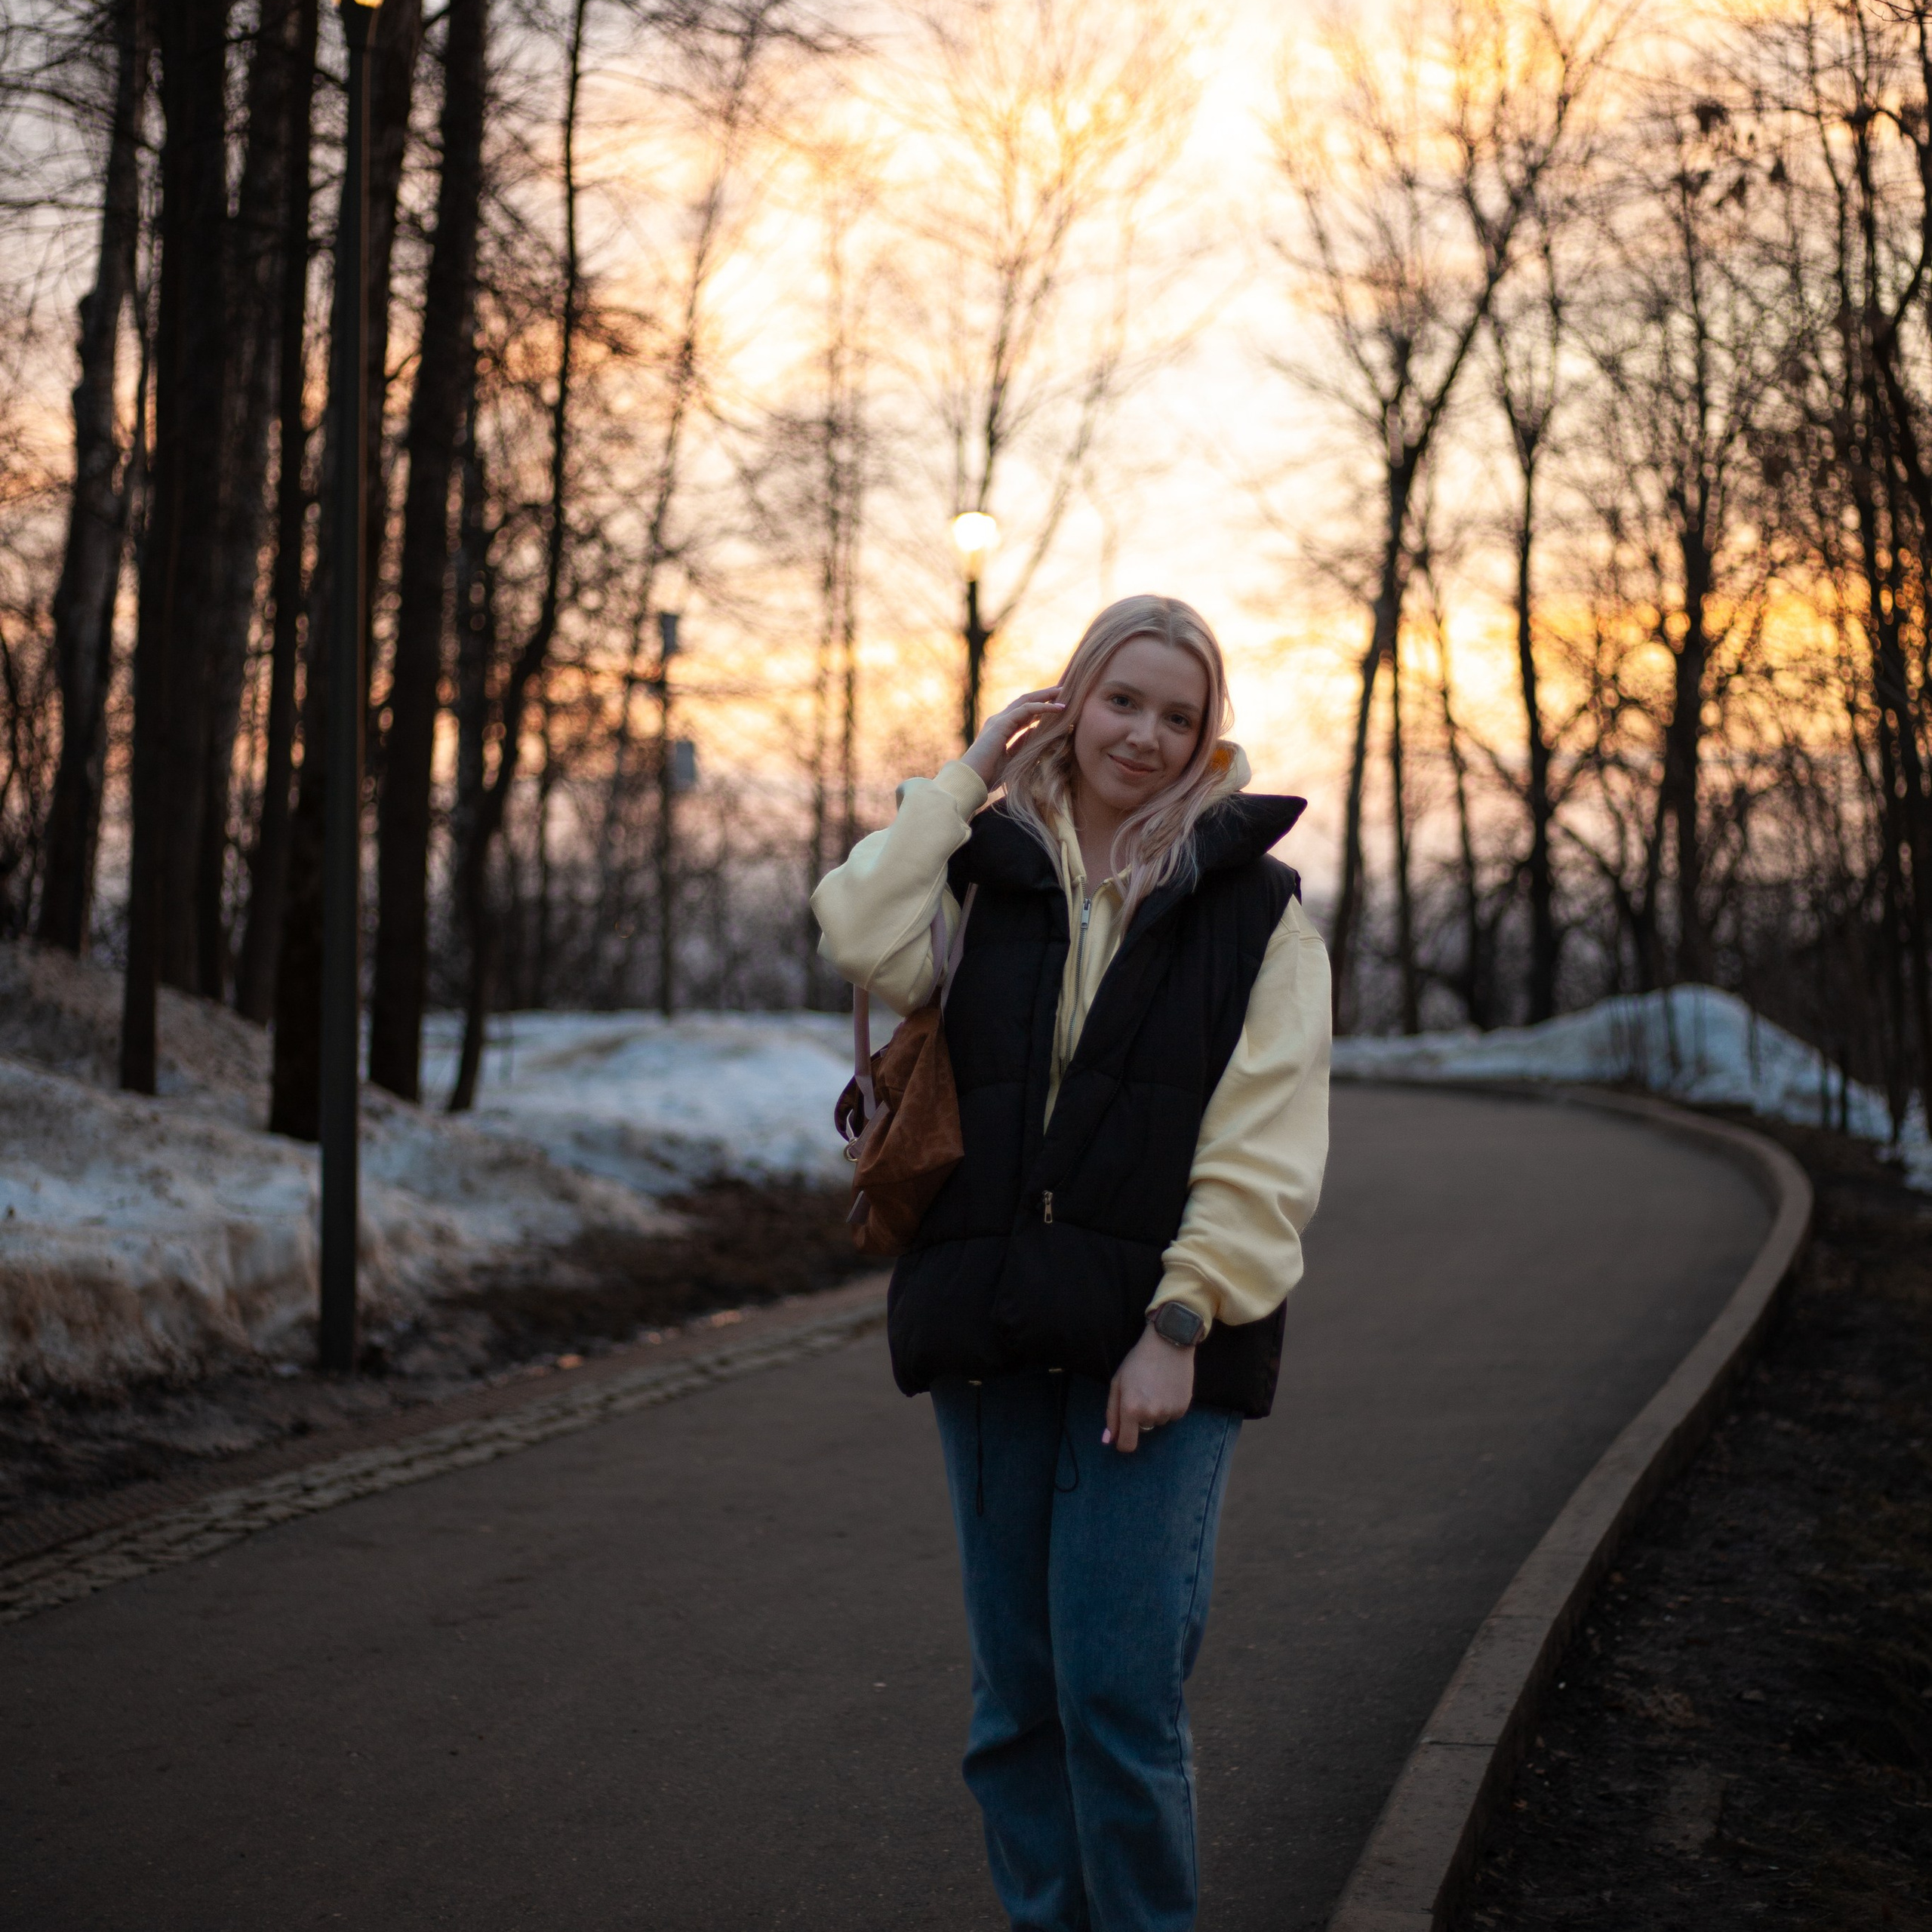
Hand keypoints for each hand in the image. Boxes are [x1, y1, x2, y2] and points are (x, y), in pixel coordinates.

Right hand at [962, 687, 1064, 789]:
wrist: (970, 780)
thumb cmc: (988, 776)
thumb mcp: (1011, 759)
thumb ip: (1022, 745)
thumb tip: (1038, 734)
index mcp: (1000, 730)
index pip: (1023, 714)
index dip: (1040, 709)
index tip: (1057, 706)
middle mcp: (999, 721)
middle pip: (1025, 702)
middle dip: (1044, 696)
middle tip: (1062, 692)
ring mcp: (999, 721)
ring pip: (1026, 701)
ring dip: (1046, 696)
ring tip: (1063, 693)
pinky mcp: (1001, 724)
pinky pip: (1026, 710)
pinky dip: (1043, 707)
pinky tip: (1058, 708)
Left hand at [1103, 1323, 1195, 1452]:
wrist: (1168, 1344)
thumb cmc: (1137, 1361)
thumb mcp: (1117, 1384)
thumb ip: (1112, 1414)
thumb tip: (1109, 1440)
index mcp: (1131, 1409)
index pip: (1127, 1445)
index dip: (1123, 1442)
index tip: (1123, 1434)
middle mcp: (1151, 1414)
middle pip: (1142, 1430)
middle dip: (1139, 1417)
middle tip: (1142, 1393)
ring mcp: (1169, 1412)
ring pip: (1157, 1421)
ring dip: (1154, 1410)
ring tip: (1156, 1387)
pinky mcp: (1183, 1409)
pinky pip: (1171, 1416)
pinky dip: (1168, 1406)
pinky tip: (1168, 1388)